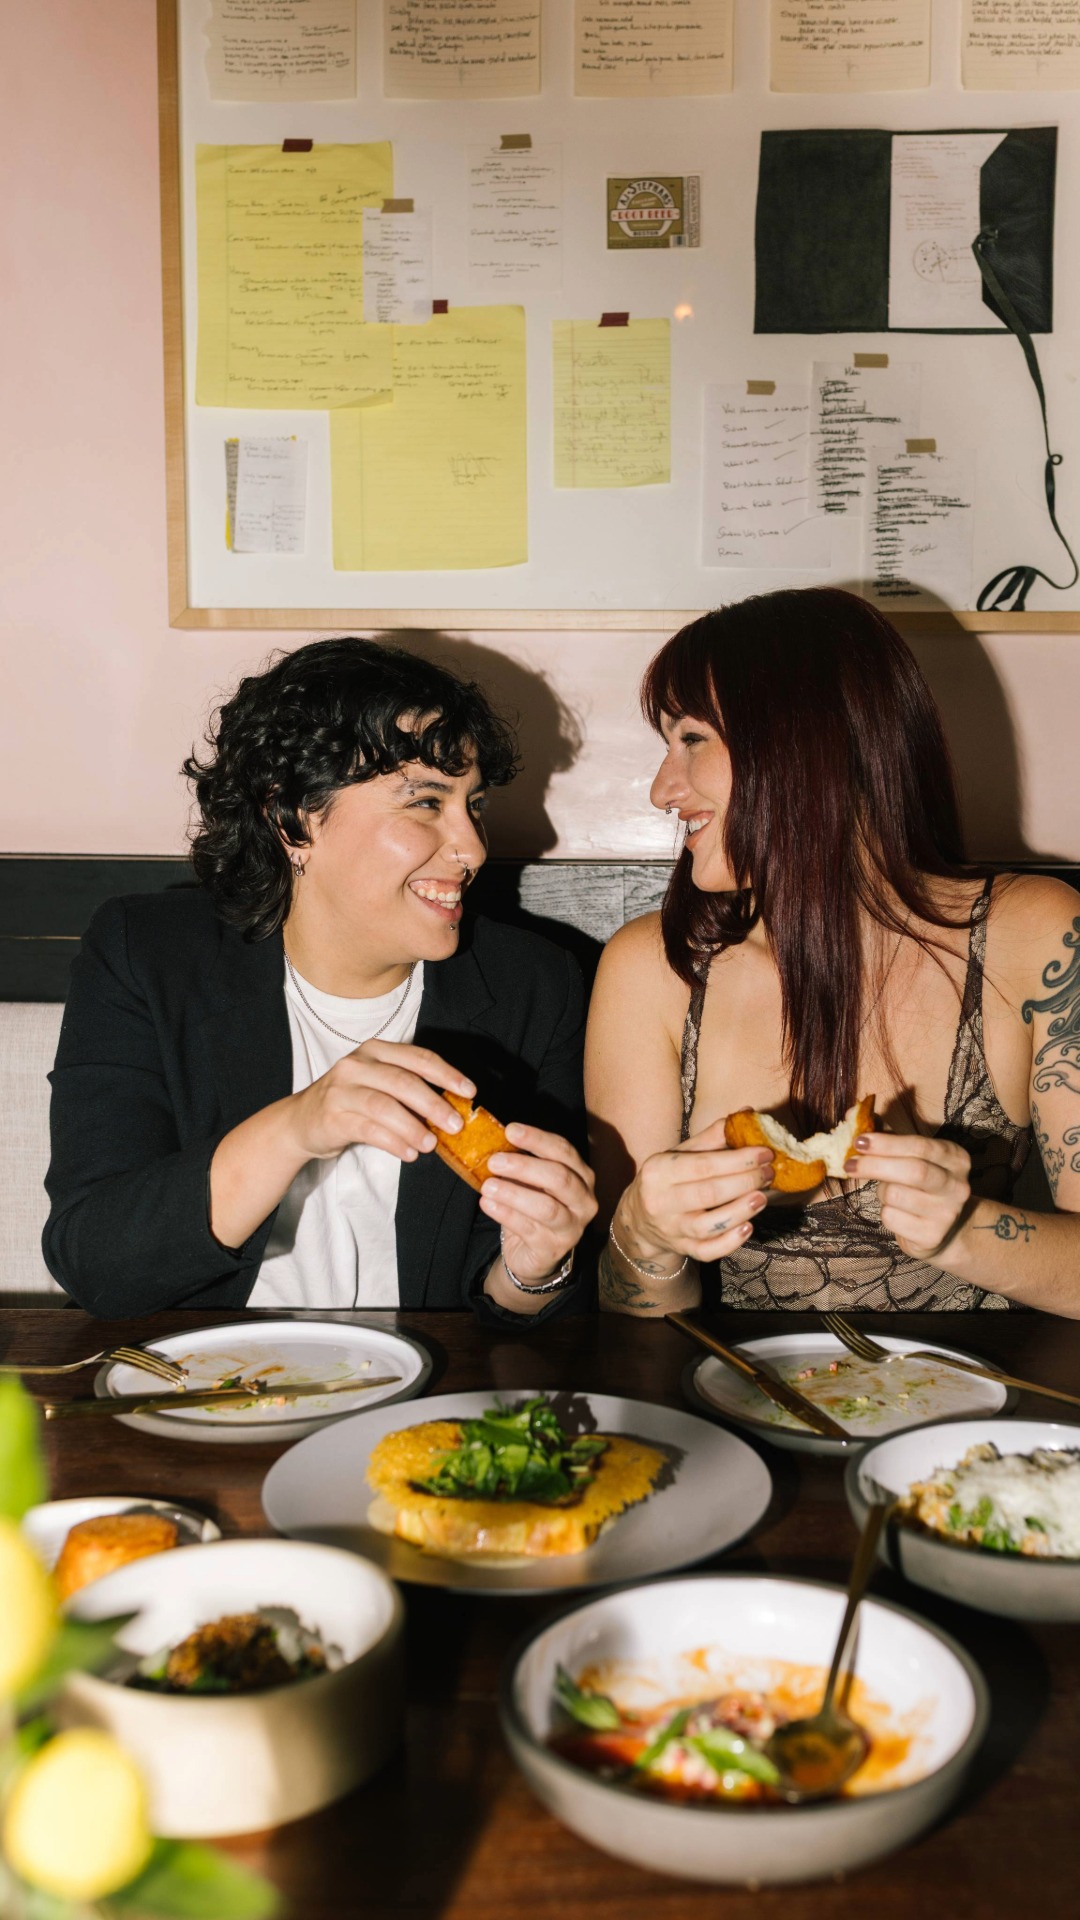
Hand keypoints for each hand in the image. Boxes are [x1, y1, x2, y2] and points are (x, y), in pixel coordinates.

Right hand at [289, 1041, 474, 1162]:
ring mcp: (341, 1089)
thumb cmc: (349, 1101)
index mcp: (375, 1050)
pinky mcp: (332, 1116)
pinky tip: (409, 1153)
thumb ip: (408, 1089)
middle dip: (434, 1104)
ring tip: (431, 1144)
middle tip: (456, 1125)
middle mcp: (356, 1065)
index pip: (417, 1058)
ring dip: (413, 1127)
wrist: (300, 1121)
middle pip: (403, 1081)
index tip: (469, 1091)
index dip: (447, 1074)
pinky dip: (393, 1142)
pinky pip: (369, 1130)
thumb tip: (452, 1109)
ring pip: (385, 1106)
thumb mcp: (377, 1084)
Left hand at [479, 1124, 597, 1283]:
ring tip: (488, 1186)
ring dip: (513, 1193)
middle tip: (494, 1161)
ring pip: (546, 1207)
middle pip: (559, 1178)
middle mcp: (584, 1201)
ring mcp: (572, 1227)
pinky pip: (529, 1229)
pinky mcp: (553, 1249)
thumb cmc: (532, 1209)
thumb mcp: (532, 1182)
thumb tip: (493, 1140)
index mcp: (581, 1176)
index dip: (537, 1138)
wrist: (533, 1254)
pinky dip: (506, 1214)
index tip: (509, 1130)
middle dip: (524, 1166)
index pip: (564, 1151)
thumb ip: (521, 1162)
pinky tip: (487, 1204)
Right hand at [619, 1119, 774, 1265]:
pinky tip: (747, 1228)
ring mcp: (671, 1229)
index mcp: (659, 1170)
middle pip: (709, 1193)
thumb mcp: (679, 1155)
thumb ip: (712, 1138)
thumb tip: (747, 1114)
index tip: (765, 1153)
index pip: (703, 1165)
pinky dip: (728, 1243)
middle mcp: (661, 1201)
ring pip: (708, 1226)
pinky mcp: (681, 1249)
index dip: (738, 1159)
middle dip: (745, 1182)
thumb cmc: (667, 1180)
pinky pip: (706, 1251)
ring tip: (762, 1198)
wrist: (639, 1220)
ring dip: (740, 1212)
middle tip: (769, 1173)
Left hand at [846, 1130, 972, 1260]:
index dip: (887, 1143)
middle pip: (913, 1171)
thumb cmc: (919, 1185)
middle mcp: (957, 1185)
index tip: (859, 1141)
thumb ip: (885, 1136)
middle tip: (849, 1164)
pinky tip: (896, 1213)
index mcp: (955, 1158)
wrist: (943, 1230)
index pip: (920, 1146)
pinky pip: (892, 1219)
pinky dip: (885, 1213)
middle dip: (876, 1165)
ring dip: (881, 1192)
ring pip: (897, 1195)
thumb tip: (850, 1115)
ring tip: (887, 1193)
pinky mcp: (932, 1236)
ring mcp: (947, 1213)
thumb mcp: (911, 1157)